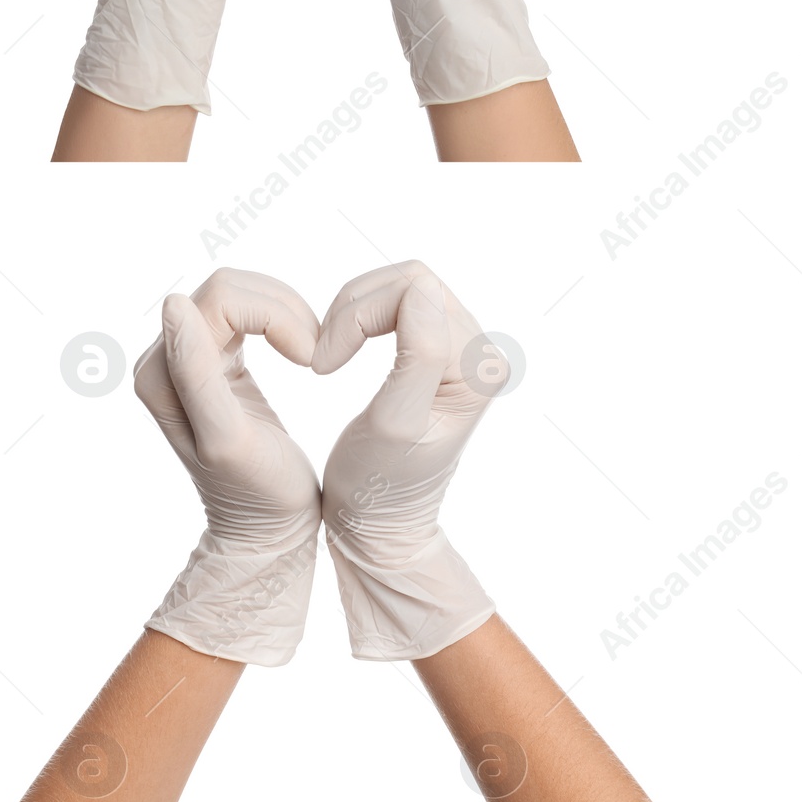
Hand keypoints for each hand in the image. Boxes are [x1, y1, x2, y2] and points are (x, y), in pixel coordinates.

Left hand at [135, 270, 321, 664]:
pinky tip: (301, 352)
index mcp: (160, 373)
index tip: (311, 359)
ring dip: (289, 313)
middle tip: (316, 355)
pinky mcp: (215, 357)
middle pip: (230, 287)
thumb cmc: (258, 490)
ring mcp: (188, 355)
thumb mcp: (228, 435)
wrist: (267, 526)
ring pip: (242, 292)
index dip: (278, 315)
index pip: (221, 297)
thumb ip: (196, 370)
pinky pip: (249, 309)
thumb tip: (174, 302)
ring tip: (313, 355)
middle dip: (284, 310)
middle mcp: (164, 358)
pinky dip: (285, 320)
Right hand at [315, 261, 502, 658]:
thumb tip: (422, 290)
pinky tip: (345, 349)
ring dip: (355, 310)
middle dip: (354, 308)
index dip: (355, 316)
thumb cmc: (379, 485)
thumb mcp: (393, 424)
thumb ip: (419, 354)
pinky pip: (399, 302)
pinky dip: (362, 316)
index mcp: (477, 367)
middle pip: (410, 280)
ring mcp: (462, 347)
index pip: (412, 292)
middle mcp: (480, 351)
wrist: (380, 521)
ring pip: (402, 285)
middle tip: (321, 357)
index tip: (321, 365)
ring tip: (329, 355)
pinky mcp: (439, 348)